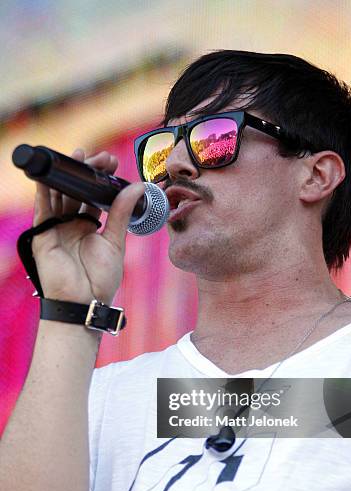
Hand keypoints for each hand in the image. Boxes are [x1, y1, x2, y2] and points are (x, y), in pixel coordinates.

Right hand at [32, 149, 144, 304]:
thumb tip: (136, 187)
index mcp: (88, 226)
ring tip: (78, 155)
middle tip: (100, 157)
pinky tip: (50, 175)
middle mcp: (70, 224)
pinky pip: (42, 209)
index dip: (100, 179)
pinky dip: (44, 190)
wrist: (85, 301)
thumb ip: (122, 214)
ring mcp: (55, 228)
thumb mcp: (115, 241)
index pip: (92, 195)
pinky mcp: (42, 235)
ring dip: (66, 175)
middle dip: (86, 172)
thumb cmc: (100, 279)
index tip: (112, 163)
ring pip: (58, 194)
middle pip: (75, 191)